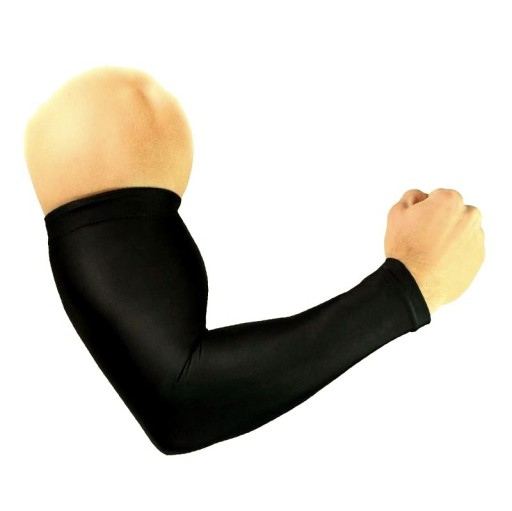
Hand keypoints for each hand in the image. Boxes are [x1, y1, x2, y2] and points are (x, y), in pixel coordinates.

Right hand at [384, 188, 484, 313]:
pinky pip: (467, 250)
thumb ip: (411, 197)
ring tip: (431, 252)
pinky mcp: (479, 257)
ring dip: (450, 237)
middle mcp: (469, 216)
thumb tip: (422, 197)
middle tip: (423, 238)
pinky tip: (439, 262)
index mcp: (450, 200)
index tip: (416, 224)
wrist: (415, 283)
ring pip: (462, 231)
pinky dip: (456, 253)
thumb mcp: (396, 213)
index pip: (438, 197)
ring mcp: (476, 237)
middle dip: (442, 221)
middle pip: (454, 212)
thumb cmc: (405, 248)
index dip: (424, 210)